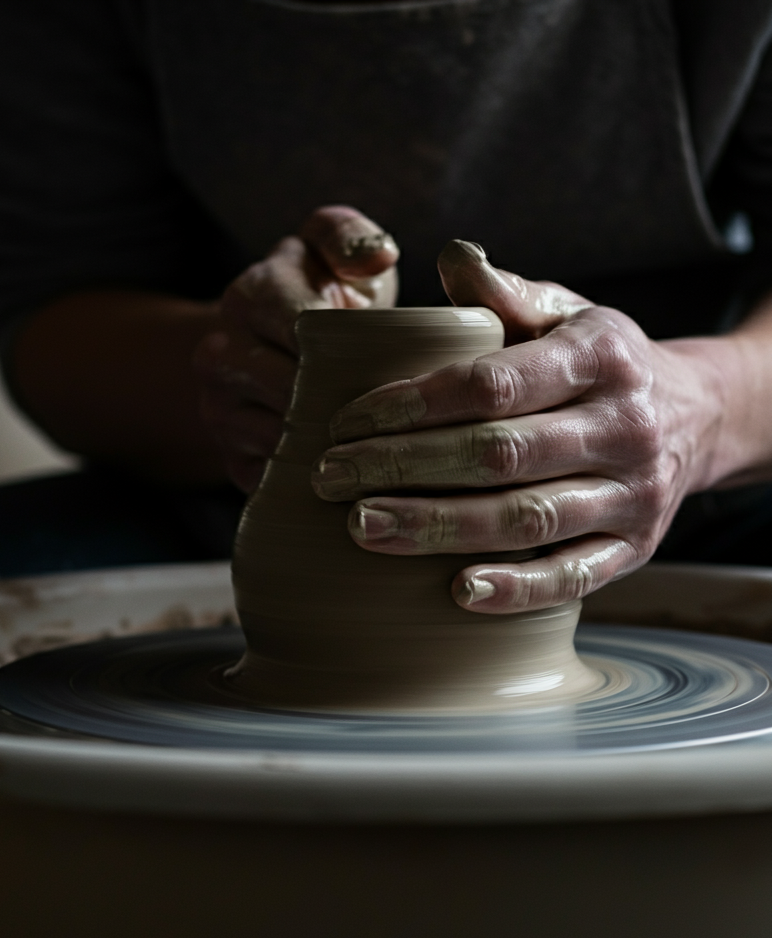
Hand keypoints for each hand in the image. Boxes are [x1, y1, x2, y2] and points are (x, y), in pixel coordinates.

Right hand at [194, 205, 397, 491]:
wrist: (269, 349)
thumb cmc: (320, 295)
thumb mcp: (332, 250)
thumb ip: (351, 237)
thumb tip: (378, 256)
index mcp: (248, 296)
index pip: (301, 326)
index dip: (352, 347)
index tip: (398, 359)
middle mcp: (218, 354)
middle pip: (290, 388)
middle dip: (347, 400)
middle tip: (404, 413)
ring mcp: (218, 412)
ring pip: (281, 437)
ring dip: (334, 443)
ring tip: (385, 443)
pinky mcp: (230, 458)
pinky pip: (275, 477)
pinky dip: (317, 479)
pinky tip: (358, 473)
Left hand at [311, 239, 729, 613]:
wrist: (696, 415)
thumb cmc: (599, 362)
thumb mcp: (566, 312)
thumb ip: (507, 294)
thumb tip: (451, 257)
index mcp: (600, 358)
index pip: (494, 384)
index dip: (414, 404)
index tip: (346, 421)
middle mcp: (624, 427)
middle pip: (499, 455)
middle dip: (404, 467)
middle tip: (329, 478)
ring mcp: (634, 495)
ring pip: (528, 519)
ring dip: (438, 528)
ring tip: (363, 528)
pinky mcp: (635, 548)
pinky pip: (573, 576)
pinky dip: (517, 588)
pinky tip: (456, 592)